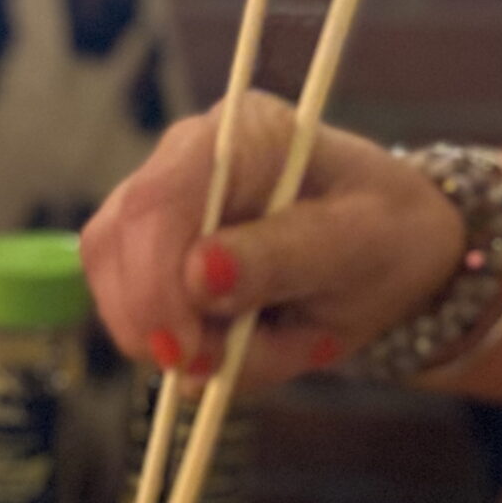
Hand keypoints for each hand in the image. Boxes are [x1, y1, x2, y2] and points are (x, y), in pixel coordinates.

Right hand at [82, 92, 464, 389]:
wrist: (388, 254)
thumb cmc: (383, 238)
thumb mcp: (355, 250)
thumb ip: (281, 258)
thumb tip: (199, 274)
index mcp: (243, 136)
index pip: (158, 200)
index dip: (153, 282)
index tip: (185, 352)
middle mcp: (186, 157)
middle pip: (115, 241)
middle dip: (155, 320)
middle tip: (212, 366)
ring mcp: (160, 204)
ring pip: (113, 282)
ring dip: (169, 338)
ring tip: (244, 348)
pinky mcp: (148, 251)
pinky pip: (129, 309)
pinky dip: (175, 345)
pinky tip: (227, 343)